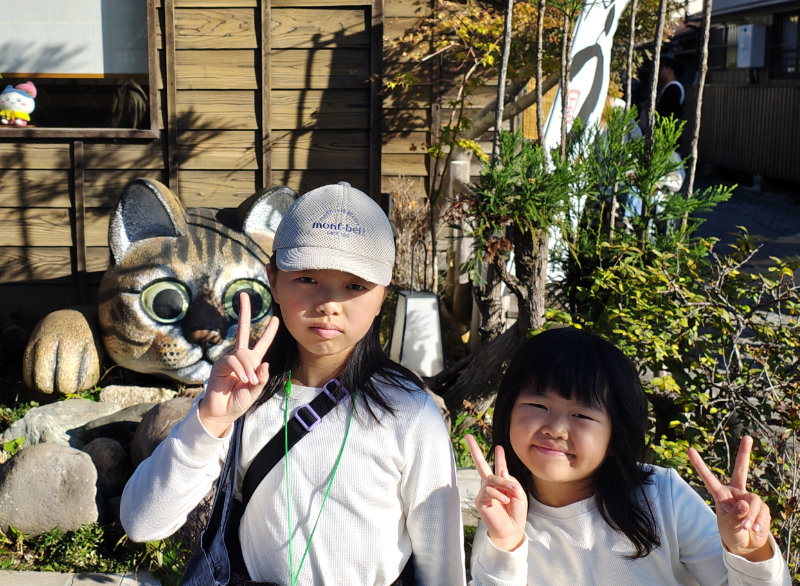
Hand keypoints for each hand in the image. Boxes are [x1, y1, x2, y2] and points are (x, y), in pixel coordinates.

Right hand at [198, 292, 278, 436]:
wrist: (223, 412)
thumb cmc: (239, 401)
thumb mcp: (255, 391)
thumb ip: (261, 379)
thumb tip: (264, 364)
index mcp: (252, 362)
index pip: (262, 343)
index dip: (269, 332)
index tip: (276, 319)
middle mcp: (240, 357)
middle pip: (242, 329)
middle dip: (244, 312)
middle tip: (244, 295)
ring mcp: (229, 359)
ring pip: (242, 354)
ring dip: (247, 368)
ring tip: (249, 382)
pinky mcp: (220, 365)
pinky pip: (232, 361)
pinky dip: (240, 370)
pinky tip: (242, 379)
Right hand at [466, 434, 527, 550]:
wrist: (512, 530)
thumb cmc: (516, 513)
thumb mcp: (520, 495)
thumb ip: (511, 482)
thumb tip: (501, 474)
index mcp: (501, 483)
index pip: (499, 467)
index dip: (499, 457)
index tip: (499, 446)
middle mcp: (490, 485)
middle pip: (480, 464)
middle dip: (475, 450)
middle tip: (468, 437)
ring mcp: (484, 492)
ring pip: (491, 479)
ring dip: (504, 484)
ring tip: (513, 493)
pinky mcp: (481, 500)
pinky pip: (489, 491)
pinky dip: (499, 495)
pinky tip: (505, 500)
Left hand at [688, 436, 773, 561]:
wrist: (747, 544)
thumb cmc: (732, 533)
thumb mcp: (728, 526)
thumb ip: (735, 516)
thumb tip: (745, 503)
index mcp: (721, 494)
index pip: (708, 477)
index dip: (699, 464)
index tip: (689, 449)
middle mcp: (736, 493)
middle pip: (741, 470)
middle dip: (744, 453)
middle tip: (749, 437)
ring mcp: (750, 498)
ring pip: (754, 501)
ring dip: (750, 517)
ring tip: (746, 528)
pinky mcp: (762, 507)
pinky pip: (762, 511)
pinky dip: (758, 522)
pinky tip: (754, 529)